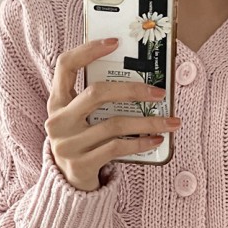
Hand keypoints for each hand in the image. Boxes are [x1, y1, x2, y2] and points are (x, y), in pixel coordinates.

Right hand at [45, 38, 181, 191]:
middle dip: (132, 90)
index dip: (88, 51)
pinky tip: (157, 140)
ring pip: (114, 124)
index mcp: (56, 102)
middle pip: (96, 93)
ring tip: (170, 122)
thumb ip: (97, 102)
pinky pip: (117, 147)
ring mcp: (68, 143)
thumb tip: (140, 82)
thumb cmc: (84, 143)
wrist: (70, 183)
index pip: (65, 65)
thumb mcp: (81, 119)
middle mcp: (57, 120)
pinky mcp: (81, 164)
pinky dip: (141, 143)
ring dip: (148, 122)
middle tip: (158, 93)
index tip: (115, 43)